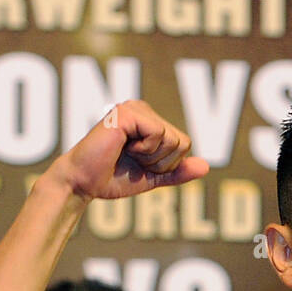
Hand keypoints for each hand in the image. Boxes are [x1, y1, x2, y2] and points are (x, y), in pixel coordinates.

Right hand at [53, 99, 208, 201]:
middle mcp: (143, 110)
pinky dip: (144, 150)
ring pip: (172, 139)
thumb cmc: (113, 178)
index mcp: (150, 122)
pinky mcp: (127, 112)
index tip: (142, 165)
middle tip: (133, 161)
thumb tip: (206, 166)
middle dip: (162, 162)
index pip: (184, 145)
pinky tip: (123, 147)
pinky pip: (158, 134)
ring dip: (152, 158)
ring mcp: (135, 108)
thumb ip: (177, 172)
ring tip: (127, 154)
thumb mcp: (153, 178)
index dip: (168, 164)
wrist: (85, 182)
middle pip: (182, 142)